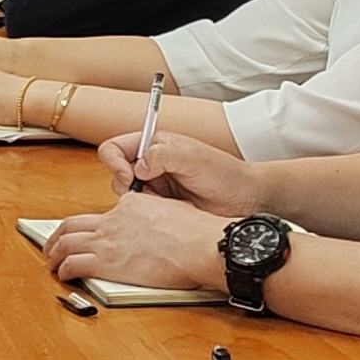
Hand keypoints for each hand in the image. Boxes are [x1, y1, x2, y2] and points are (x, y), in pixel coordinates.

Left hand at [39, 190, 231, 293]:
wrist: (200, 246)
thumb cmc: (196, 233)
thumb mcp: (173, 211)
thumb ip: (158, 215)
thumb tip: (160, 224)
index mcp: (131, 205)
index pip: (103, 214)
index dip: (94, 227)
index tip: (93, 237)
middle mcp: (113, 219)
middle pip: (72, 224)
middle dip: (57, 235)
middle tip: (53, 245)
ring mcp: (107, 240)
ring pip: (65, 242)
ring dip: (53, 253)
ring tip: (51, 263)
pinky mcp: (106, 262)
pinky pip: (73, 264)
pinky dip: (63, 270)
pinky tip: (63, 276)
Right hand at [100, 127, 264, 213]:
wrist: (244, 200)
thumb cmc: (225, 174)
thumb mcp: (193, 157)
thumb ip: (163, 155)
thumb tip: (138, 167)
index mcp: (155, 145)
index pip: (116, 148)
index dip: (115, 162)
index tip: (130, 176)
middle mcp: (151, 165)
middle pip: (116, 173)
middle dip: (127, 185)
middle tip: (147, 193)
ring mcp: (155, 186)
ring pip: (126, 195)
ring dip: (138, 201)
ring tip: (162, 203)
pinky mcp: (161, 207)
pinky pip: (140, 211)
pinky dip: (146, 214)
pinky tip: (167, 213)